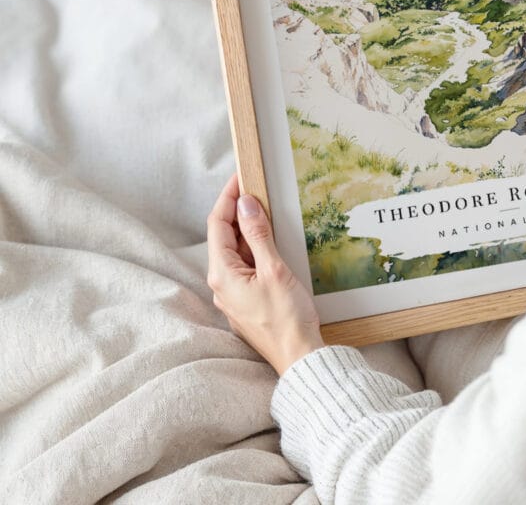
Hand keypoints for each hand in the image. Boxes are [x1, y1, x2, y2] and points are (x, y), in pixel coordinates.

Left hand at [207, 172, 324, 374]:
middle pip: (223, 236)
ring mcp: (233, 294)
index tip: (241, 177)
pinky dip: (254, 246)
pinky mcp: (247, 300)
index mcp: (222, 274)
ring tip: (265, 207)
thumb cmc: (287, 317)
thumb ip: (258, 234)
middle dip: (237, 209)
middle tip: (256, 187)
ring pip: (235, 251)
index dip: (228, 197)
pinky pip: (245, 265)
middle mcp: (222, 284)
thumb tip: (246, 203)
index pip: (218, 224)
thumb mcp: (274, 269)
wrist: (299, 357)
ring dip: (247, 228)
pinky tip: (270, 240)